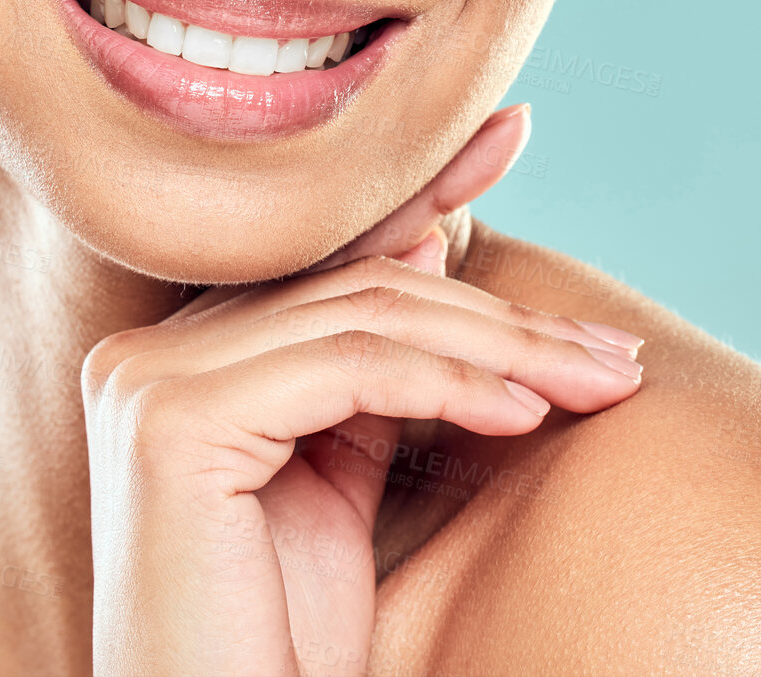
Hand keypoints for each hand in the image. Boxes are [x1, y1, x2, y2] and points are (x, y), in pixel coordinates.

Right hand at [82, 106, 643, 676]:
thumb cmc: (278, 647)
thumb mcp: (341, 479)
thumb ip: (372, 365)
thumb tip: (433, 241)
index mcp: (178, 357)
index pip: (325, 256)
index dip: (424, 188)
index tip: (512, 133)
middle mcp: (146, 352)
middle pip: (358, 288)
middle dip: (502, 313)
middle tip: (614, 353)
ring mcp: (146, 379)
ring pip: (365, 316)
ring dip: (504, 348)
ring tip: (598, 385)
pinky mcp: (170, 421)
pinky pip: (349, 369)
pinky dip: (453, 383)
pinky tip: (527, 414)